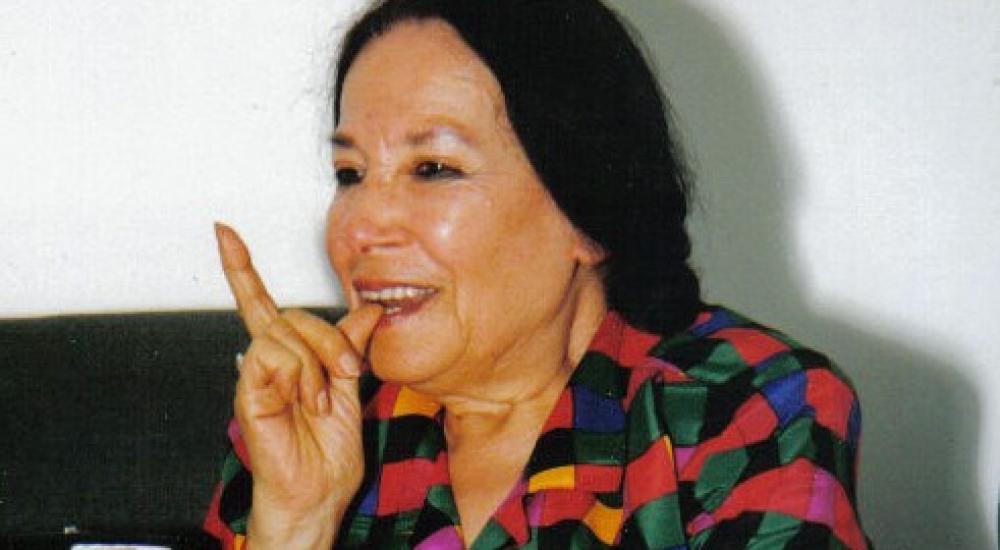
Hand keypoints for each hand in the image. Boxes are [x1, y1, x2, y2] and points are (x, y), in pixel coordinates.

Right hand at [214, 222, 381, 548]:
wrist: (320, 492)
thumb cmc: (329, 451)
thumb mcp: (351, 387)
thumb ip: (351, 345)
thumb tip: (367, 308)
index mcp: (288, 357)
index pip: (260, 303)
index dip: (242, 268)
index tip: (224, 230)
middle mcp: (266, 361)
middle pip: (291, 314)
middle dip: (330, 338)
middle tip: (350, 371)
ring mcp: (254, 375)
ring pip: (285, 331)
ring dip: (318, 363)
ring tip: (324, 400)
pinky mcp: (248, 390)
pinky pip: (274, 354)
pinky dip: (303, 376)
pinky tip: (309, 403)